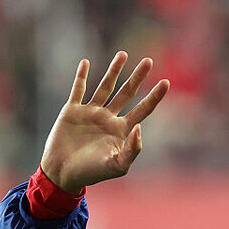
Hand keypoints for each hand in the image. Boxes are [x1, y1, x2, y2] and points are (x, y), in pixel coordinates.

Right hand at [40, 53, 169, 193]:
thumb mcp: (117, 166)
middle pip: (127, 93)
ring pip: (105, 86)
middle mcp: (108, 118)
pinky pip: (78, 89)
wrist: (63, 174)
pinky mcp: (72, 110)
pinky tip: (86, 62)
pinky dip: (81, 76)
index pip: (142, 109)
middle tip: (149, 61)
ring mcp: (90, 113)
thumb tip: (140, 127)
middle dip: (138, 77)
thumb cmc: (91, 173)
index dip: (154, 97)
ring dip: (114, 71)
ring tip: (123, 54)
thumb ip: (132, 149)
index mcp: (121, 130)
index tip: (166, 82)